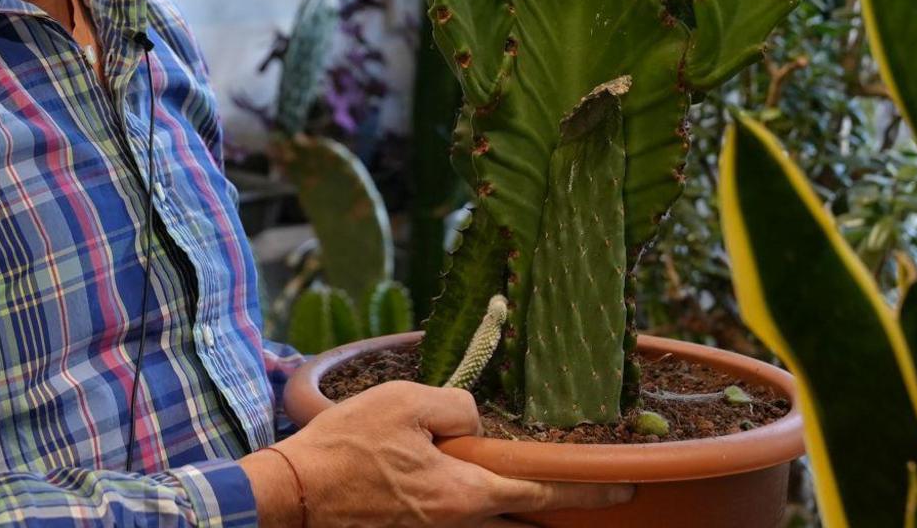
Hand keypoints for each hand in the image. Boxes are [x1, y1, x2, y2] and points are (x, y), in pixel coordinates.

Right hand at [243, 381, 633, 526]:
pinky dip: (483, 506)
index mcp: (466, 494)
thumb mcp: (406, 401)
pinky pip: (462, 520)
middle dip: (556, 507)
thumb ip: (458, 406)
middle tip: (588, 491)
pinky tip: (473, 482)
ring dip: (518, 507)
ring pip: (493, 521)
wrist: (291, 495)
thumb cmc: (345, 448)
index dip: (589, 488)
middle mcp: (458, 524)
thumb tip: (477, 420)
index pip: (545, 490)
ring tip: (535, 487)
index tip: (626, 486)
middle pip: (523, 517)